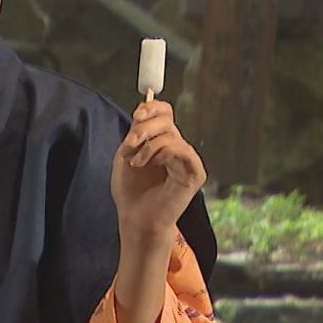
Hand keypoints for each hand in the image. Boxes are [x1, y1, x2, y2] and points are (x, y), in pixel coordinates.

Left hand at [111, 100, 205, 235]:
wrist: (135, 217)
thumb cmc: (130, 190)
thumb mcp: (127, 152)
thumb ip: (137, 130)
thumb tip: (145, 105)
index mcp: (160, 141)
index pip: (164, 112)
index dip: (152, 108)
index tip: (137, 114)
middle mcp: (176, 147)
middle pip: (166, 120)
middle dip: (144, 128)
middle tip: (129, 144)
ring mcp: (186, 160)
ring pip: (171, 135)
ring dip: (148, 146)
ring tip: (135, 163)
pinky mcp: (195, 173)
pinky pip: (183, 149)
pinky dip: (164, 152)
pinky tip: (154, 164)